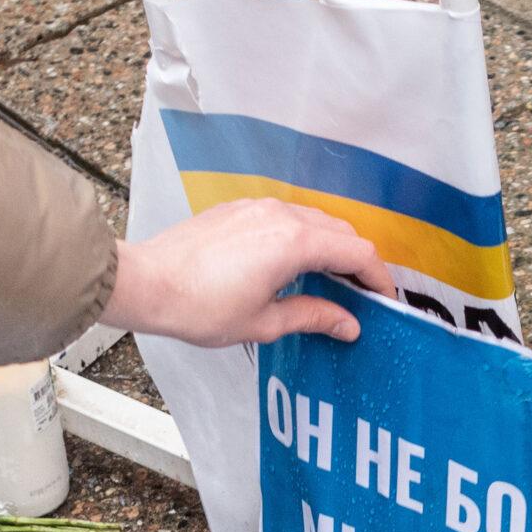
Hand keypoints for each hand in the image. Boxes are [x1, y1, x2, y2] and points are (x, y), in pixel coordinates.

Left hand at [102, 199, 396, 347]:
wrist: (146, 283)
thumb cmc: (198, 306)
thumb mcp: (264, 322)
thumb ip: (313, 317)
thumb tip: (349, 324)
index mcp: (294, 243)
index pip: (358, 253)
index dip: (378, 278)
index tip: (385, 300)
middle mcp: (282, 215)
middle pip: (341, 233)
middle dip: (358, 263)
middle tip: (362, 296)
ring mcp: (259, 207)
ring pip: (315, 221)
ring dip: (331, 248)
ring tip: (330, 283)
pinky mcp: (240, 209)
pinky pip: (287, 218)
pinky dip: (304, 238)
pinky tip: (294, 266)